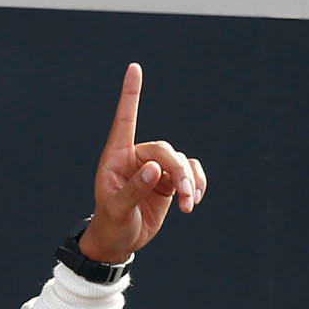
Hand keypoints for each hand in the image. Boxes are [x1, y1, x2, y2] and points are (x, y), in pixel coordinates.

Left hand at [82, 64, 204, 264]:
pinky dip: (196, 184)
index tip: (134, 67)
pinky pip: (189, 172)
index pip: (125, 119)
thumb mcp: (118, 210)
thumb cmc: (111, 223)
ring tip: (188, 205)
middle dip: (177, 172)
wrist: (120, 241)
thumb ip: (135, 190)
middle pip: (164, 150)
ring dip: (188, 182)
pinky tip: (193, 201)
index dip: (131, 93)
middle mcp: (136, 157)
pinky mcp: (168, 181)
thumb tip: (155, 169)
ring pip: (179, 161)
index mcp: (116, 157)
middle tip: (184, 196)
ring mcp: (154, 168)